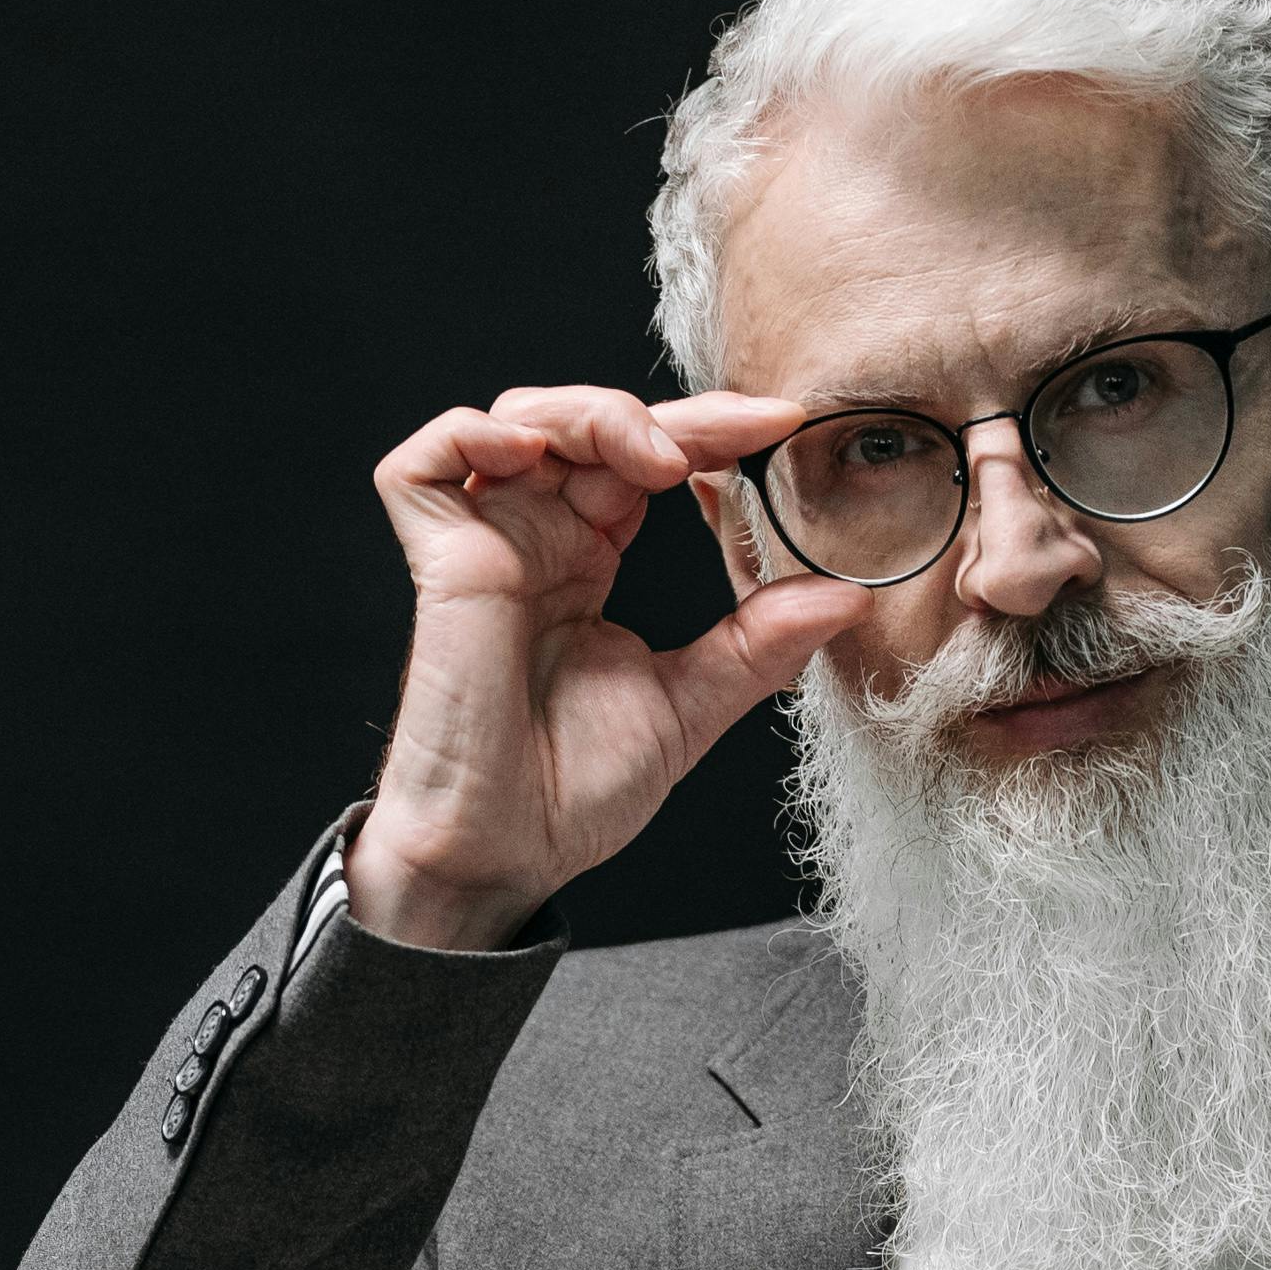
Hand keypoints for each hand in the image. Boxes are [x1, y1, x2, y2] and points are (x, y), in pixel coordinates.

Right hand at [347, 386, 866, 949]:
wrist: (504, 856)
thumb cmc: (572, 794)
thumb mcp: (692, 705)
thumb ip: (758, 644)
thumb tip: (846, 595)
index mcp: (587, 558)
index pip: (647, 460)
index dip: (711, 430)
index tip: (785, 425)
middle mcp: (536, 540)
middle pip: (590, 422)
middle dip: (668, 414)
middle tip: (741, 434)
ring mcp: (483, 547)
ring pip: (518, 420)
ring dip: (591, 413)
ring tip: (657, 458)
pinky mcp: (437, 566)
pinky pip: (423, 466)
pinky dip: (472, 437)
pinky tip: (534, 453)